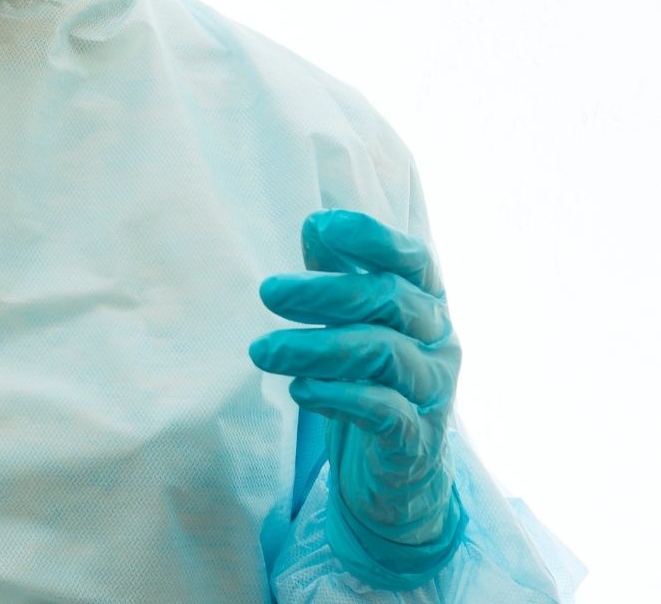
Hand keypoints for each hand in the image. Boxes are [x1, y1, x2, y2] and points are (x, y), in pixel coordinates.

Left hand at [248, 209, 465, 586]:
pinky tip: (299, 391)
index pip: (412, 259)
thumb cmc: (374, 382)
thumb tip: (316, 226)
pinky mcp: (415, 438)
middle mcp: (439, 340)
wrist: (401, 476)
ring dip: (317, 347)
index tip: (320, 226)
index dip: (372, 238)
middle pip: (390, 301)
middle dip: (326, 292)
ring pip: (383, 354)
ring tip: (262, 350)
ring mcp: (433, 390)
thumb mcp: (358, 325)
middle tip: (267, 291)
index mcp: (426, 304)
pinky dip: (339, 397)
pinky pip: (384, 411)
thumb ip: (341, 277)